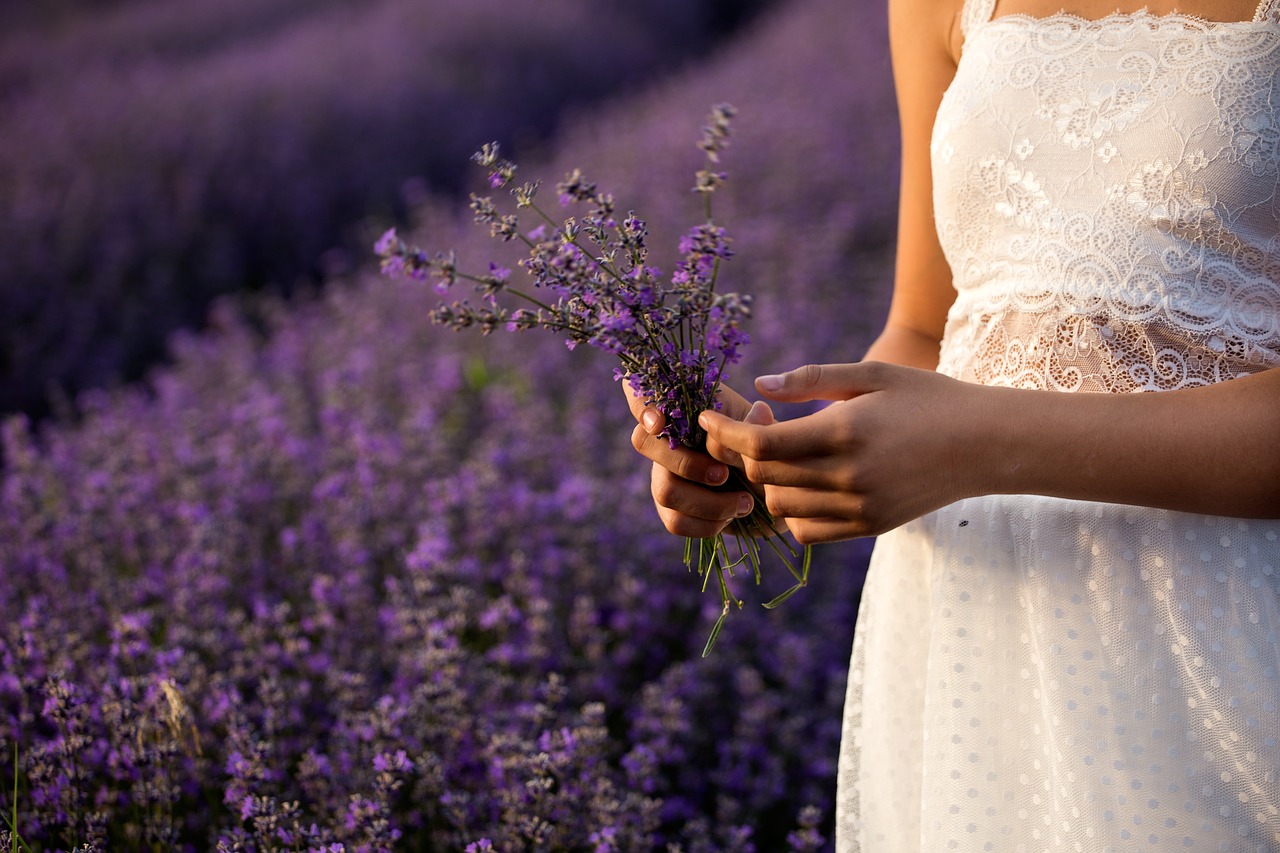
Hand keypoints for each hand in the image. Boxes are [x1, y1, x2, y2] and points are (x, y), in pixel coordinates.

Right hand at [625, 381, 759, 538]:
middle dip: (687, 464)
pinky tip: (731, 517)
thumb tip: (758, 412)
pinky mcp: (671, 509)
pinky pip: (675, 521)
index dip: (641, 406)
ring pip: (664, 490)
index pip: (641, 396)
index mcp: (685, 410)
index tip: (659, 423)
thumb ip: (757, 424)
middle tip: (724, 475)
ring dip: (708, 502)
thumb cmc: (764, 449)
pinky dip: (707, 523)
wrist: (777, 490)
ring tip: (743, 502)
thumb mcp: (765, 429)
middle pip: (643, 443)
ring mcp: (664, 475)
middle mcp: (666, 440)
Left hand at [697, 362, 990, 542]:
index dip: (725, 432)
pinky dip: (793, 510)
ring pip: (780, 507)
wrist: (985, 445)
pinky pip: (806, 531)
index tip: (706, 418)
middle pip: (763, 476)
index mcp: (845, 432)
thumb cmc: (927, 398)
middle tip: (760, 423)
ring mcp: (859, 508)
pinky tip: (806, 483)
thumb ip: (812, 379)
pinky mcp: (869, 527)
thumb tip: (759, 387)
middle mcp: (848, 477)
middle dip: (745, 451)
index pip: (761, 444)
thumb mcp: (872, 374)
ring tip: (785, 452)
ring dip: (768, 481)